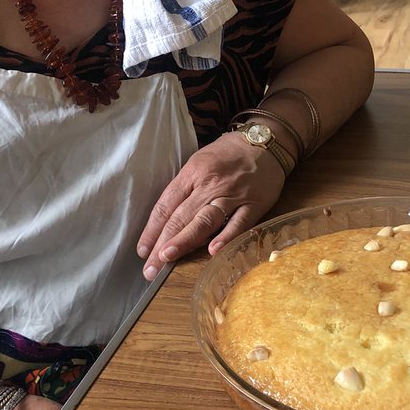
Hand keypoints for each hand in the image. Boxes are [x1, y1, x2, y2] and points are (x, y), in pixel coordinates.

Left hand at [137, 132, 285, 278]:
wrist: (266, 141)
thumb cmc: (229, 153)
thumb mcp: (199, 161)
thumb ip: (186, 188)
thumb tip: (167, 219)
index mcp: (193, 173)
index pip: (167, 205)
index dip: (152, 229)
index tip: (142, 250)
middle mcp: (210, 185)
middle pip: (181, 216)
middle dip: (162, 243)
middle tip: (149, 267)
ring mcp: (232, 195)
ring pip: (205, 221)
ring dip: (184, 240)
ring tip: (167, 257)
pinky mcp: (254, 205)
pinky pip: (239, 223)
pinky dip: (226, 237)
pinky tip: (213, 251)